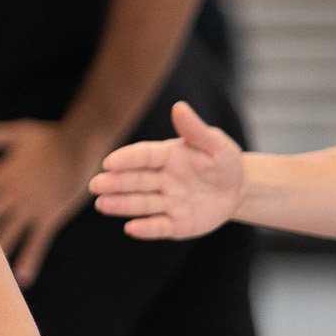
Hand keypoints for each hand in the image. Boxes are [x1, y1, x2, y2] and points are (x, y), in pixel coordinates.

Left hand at [0, 115, 101, 285]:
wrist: (84, 147)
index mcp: (2, 175)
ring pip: (5, 235)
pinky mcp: (49, 218)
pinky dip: (29, 260)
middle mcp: (13, 195)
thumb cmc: (49, 138)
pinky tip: (20, 279)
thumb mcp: (19, 134)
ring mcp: (31, 209)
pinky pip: (37, 243)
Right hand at [88, 101, 242, 239]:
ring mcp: (168, 203)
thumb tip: (178, 106)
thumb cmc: (224, 163)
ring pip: (142, 203)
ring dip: (122, 205)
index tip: (108, 162)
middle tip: (96, 185)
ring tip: (102, 204)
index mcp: (167, 157)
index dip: (127, 159)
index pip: (143, 156)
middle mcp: (162, 180)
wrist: (239, 191)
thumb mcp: (216, 145)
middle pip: (136, 181)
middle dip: (116, 183)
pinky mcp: (176, 225)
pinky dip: (146, 228)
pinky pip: (160, 226)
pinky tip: (130, 228)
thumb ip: (195, 130)